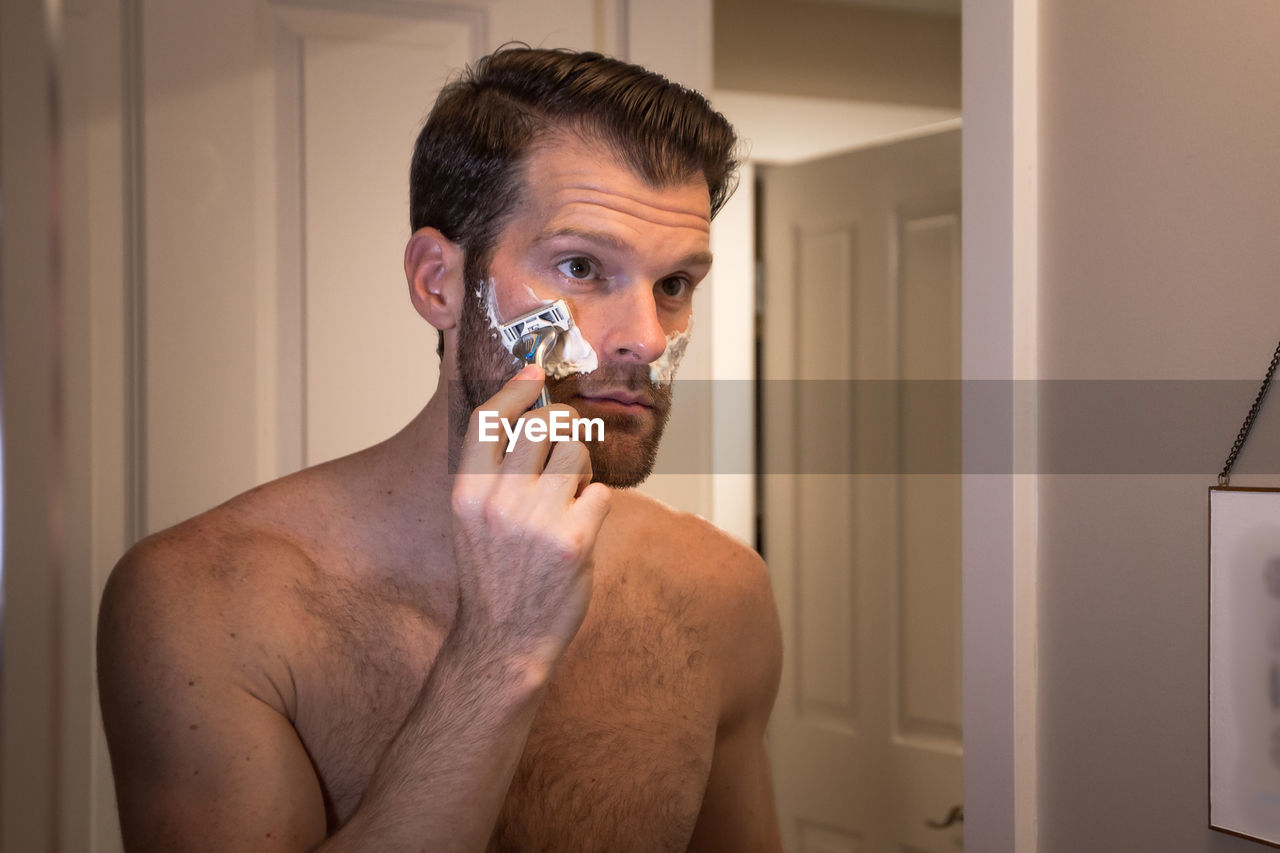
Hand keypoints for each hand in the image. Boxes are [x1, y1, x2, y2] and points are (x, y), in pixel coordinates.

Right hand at [450, 364, 611, 681]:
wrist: (504, 642)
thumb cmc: (494, 577)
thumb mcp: (472, 520)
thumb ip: (492, 473)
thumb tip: (526, 417)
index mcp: (467, 492)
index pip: (489, 419)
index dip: (516, 388)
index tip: (534, 372)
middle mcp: (497, 500)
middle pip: (542, 424)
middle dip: (564, 423)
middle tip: (568, 439)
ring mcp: (535, 519)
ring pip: (577, 452)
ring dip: (583, 467)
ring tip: (572, 494)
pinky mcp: (573, 540)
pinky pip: (600, 493)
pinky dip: (597, 504)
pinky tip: (581, 525)